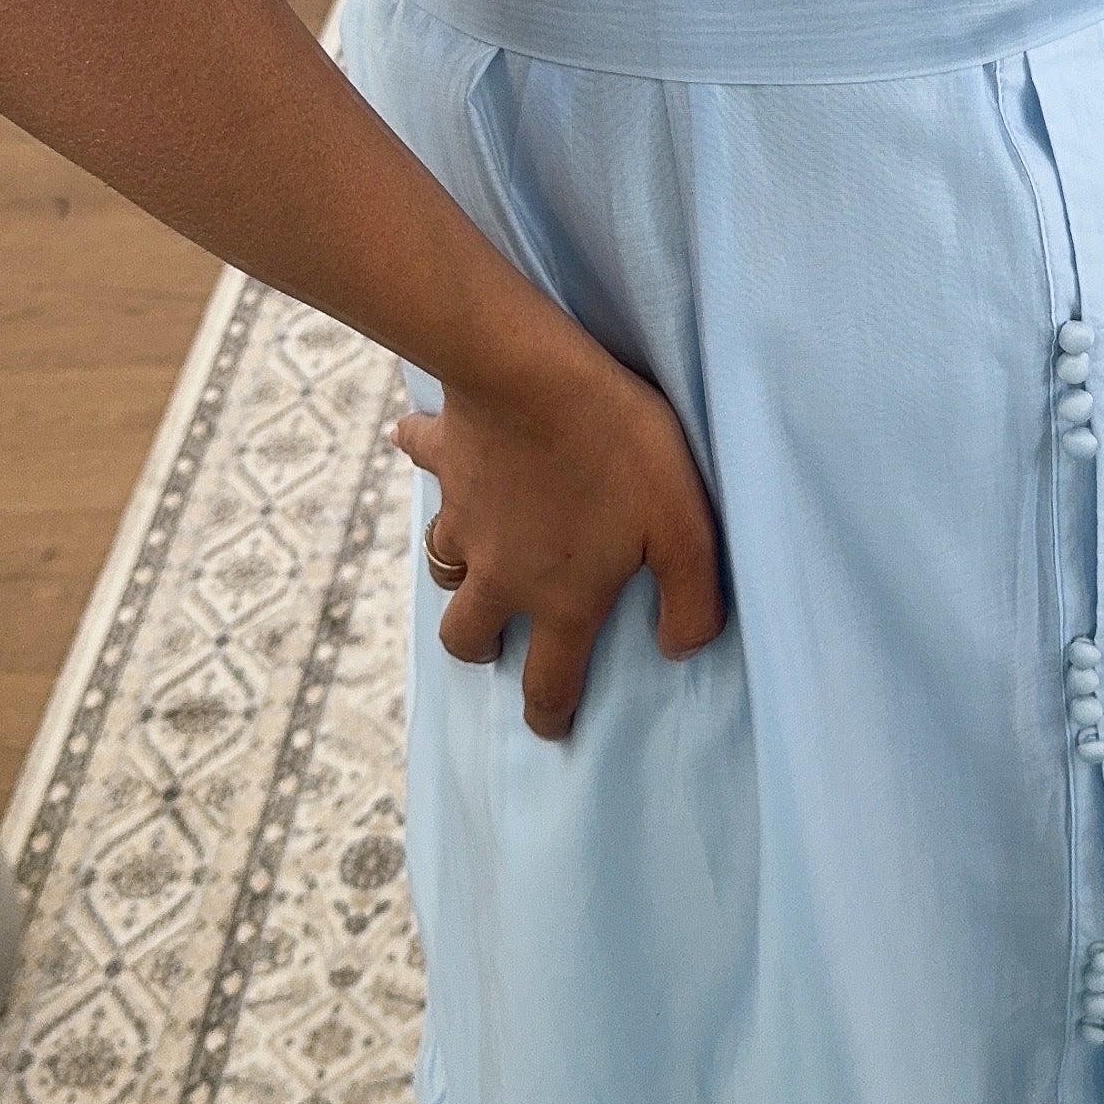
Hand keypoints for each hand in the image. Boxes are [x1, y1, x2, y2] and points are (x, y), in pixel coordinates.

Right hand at [395, 313, 724, 736]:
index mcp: (561, 598)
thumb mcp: (684, 531)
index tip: (547, 728)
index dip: (549, 713)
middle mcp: (501, 571)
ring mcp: (464, 516)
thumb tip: (679, 650)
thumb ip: (689, 600)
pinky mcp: (443, 459)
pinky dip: (418, 454)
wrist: (533, 375)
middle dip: (480, 647)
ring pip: (442, 563)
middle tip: (497, 638)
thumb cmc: (620, 451)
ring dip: (456, 567)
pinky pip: (420, 458)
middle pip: (467, 636)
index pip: (549, 680)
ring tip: (475, 553)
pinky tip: (414, 440)